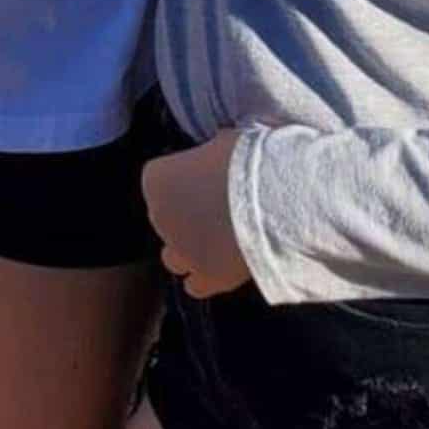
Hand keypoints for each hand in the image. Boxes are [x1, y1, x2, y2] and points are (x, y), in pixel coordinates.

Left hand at [142, 131, 252, 297]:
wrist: (273, 200)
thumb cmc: (246, 162)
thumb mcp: (221, 143)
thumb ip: (209, 155)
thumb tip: (215, 156)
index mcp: (156, 179)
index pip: (160, 182)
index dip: (184, 182)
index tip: (206, 181)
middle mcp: (159, 217)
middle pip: (165, 219)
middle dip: (186, 217)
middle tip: (217, 211)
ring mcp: (180, 250)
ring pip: (173, 257)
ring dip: (189, 250)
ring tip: (217, 243)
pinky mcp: (205, 278)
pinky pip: (194, 286)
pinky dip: (204, 279)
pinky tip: (220, 269)